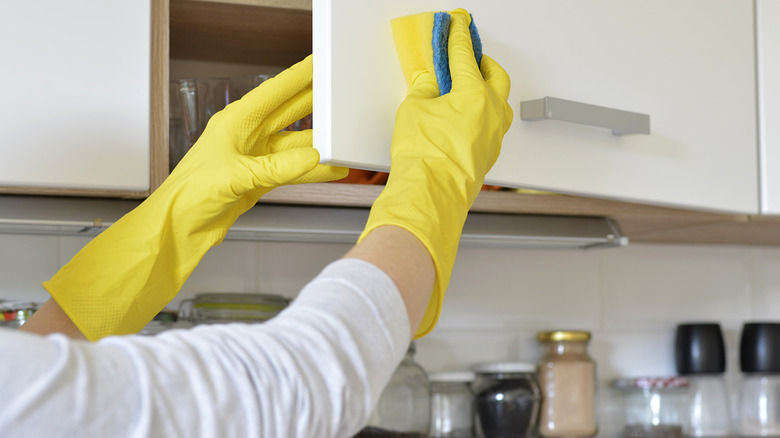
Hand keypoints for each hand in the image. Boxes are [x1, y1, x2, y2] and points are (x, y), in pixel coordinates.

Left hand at [162, 55, 346, 243]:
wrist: (181, 225)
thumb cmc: (191, 193)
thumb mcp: (236, 176)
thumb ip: (277, 168)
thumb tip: (312, 158)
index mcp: (234, 122)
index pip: (273, 93)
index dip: (297, 77)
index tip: (318, 63)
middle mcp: (247, 135)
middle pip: (289, 112)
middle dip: (314, 101)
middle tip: (338, 90)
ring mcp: (255, 156)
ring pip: (296, 144)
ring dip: (319, 145)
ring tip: (344, 141)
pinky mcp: (260, 177)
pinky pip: (293, 169)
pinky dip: (313, 170)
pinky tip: (331, 169)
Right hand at [359, 10, 512, 337]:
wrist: (429, 196)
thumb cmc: (424, 158)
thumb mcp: (414, 110)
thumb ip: (424, 90)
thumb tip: (430, 84)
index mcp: (475, 94)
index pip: (465, 57)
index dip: (457, 38)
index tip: (456, 26)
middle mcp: (491, 114)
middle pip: (494, 75)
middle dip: (481, 62)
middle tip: (466, 55)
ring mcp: (493, 136)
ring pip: (498, 102)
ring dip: (485, 88)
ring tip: (466, 85)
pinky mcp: (487, 155)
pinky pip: (492, 124)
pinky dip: (482, 112)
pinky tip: (466, 115)